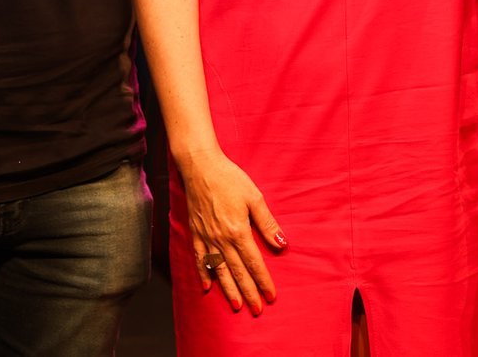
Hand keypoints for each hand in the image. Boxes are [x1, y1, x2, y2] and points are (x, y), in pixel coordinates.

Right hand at [178, 147, 286, 314]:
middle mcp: (221, 239)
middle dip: (248, 292)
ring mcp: (206, 237)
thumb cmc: (229, 179)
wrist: (200, 167)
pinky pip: (199, 259)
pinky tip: (207, 287)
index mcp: (238, 231)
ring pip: (218, 270)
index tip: (271, 296)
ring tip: (236, 305)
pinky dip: (203, 274)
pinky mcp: (195, 233)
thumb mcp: (254, 197)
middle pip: (237, 271)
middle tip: (256, 310)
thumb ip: (267, 223)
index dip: (263, 281)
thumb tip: (282, 244)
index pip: (254, 262)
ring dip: (228, 289)